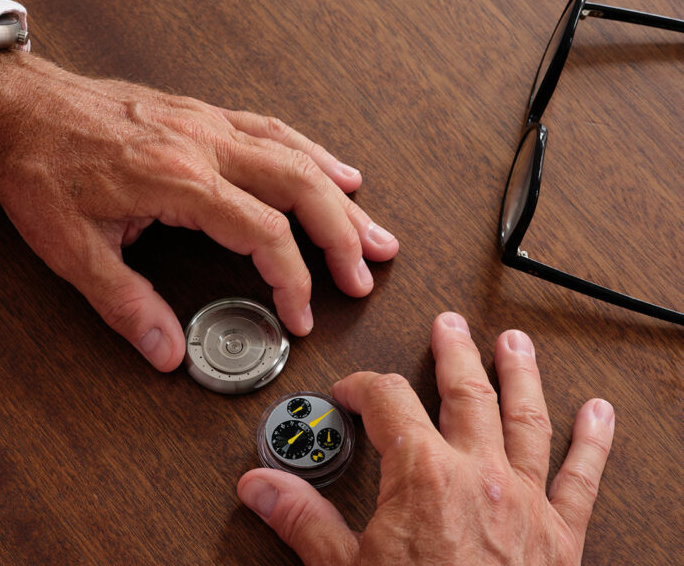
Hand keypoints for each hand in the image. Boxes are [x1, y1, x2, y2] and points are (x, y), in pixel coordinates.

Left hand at [0, 51, 397, 369]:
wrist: (21, 107)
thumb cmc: (42, 169)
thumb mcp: (72, 248)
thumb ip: (126, 304)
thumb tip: (166, 352)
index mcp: (179, 179)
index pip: (263, 233)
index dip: (293, 280)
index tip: (302, 315)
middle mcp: (205, 145)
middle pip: (300, 186)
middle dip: (342, 235)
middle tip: (367, 272)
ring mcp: (209, 125)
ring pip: (296, 155)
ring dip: (339, 196)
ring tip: (374, 230)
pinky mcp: (204, 116)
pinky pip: (274, 130)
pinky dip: (312, 153)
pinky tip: (334, 170)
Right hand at [238, 312, 614, 564]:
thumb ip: (302, 519)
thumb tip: (261, 486)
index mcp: (422, 474)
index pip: (386, 402)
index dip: (362, 387)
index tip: (351, 391)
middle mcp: (477, 474)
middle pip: (464, 391)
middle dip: (452, 352)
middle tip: (447, 325)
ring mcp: (523, 500)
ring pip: (525, 418)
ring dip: (520, 374)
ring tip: (515, 343)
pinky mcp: (560, 535)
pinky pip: (580, 478)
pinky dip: (593, 442)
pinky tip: (599, 414)